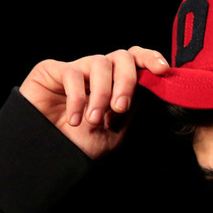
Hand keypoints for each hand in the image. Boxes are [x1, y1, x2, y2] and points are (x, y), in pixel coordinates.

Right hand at [19, 47, 169, 158]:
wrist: (49, 155)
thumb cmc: (81, 143)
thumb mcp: (115, 131)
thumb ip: (131, 108)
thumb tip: (151, 85)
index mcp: (116, 84)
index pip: (136, 61)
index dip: (150, 59)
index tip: (163, 71)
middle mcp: (98, 73)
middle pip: (122, 57)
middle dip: (126, 81)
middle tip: (120, 107)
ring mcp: (76, 69)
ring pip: (99, 63)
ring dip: (101, 93)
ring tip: (93, 120)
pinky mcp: (52, 70)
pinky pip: (72, 73)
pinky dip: (77, 98)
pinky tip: (73, 119)